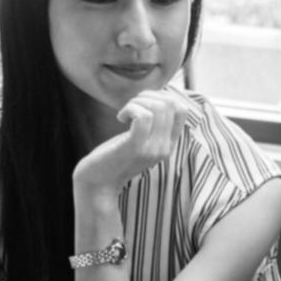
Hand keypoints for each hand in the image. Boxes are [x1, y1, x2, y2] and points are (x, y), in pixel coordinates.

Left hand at [73, 89, 189, 203]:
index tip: (143, 104)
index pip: (182, 110)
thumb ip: (151, 125)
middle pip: (170, 104)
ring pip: (158, 107)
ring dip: (137, 102)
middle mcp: (164, 147)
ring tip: (125, 113)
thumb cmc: (114, 157)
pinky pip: (143, 116)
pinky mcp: (135, 147)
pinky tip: (121, 118)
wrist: (97, 184)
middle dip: (147, 96)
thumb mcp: (139, 140)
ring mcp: (152, 148)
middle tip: (130, 107)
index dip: (162, 97)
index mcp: (168, 144)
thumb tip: (155, 95)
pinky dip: (130, 109)